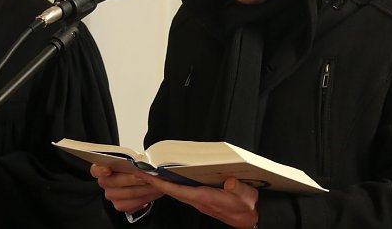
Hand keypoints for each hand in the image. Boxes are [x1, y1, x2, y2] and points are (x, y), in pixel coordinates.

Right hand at [90, 164, 163, 212]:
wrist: (143, 177)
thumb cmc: (135, 166)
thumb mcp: (133, 158)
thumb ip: (132, 160)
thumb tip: (141, 163)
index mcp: (102, 168)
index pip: (95, 169)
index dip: (101, 170)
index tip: (108, 169)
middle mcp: (105, 183)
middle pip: (114, 182)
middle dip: (132, 178)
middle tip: (145, 175)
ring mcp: (112, 195)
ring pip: (126, 194)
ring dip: (143, 188)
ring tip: (154, 182)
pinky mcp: (121, 205)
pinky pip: (132, 205)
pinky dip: (145, 197)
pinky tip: (153, 191)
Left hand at [138, 172, 258, 228]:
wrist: (250, 220)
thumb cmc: (246, 208)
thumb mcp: (246, 196)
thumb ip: (237, 189)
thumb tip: (229, 181)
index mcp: (204, 198)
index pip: (177, 190)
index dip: (161, 183)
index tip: (148, 176)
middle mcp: (198, 200)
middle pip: (171, 191)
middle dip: (155, 182)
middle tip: (141, 172)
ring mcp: (199, 201)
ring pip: (175, 191)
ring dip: (162, 183)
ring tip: (150, 173)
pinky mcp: (202, 200)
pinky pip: (182, 191)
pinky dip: (172, 185)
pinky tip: (169, 179)